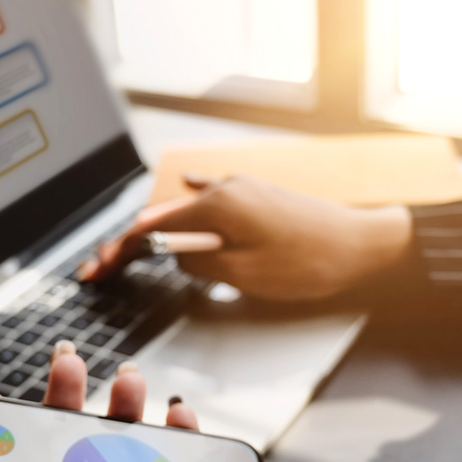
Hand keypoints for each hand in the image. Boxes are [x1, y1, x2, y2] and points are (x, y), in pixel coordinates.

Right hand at [79, 175, 413, 301]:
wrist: (365, 245)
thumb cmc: (311, 262)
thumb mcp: (245, 274)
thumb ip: (200, 263)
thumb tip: (176, 256)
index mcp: (217, 206)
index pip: (150, 230)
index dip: (118, 252)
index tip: (96, 270)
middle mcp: (225, 188)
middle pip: (161, 218)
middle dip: (127, 244)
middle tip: (99, 267)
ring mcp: (242, 189)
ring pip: (184, 209)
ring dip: (154, 230)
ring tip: (129, 249)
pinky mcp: (258, 196)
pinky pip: (211, 196)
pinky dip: (189, 205)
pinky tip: (183, 187)